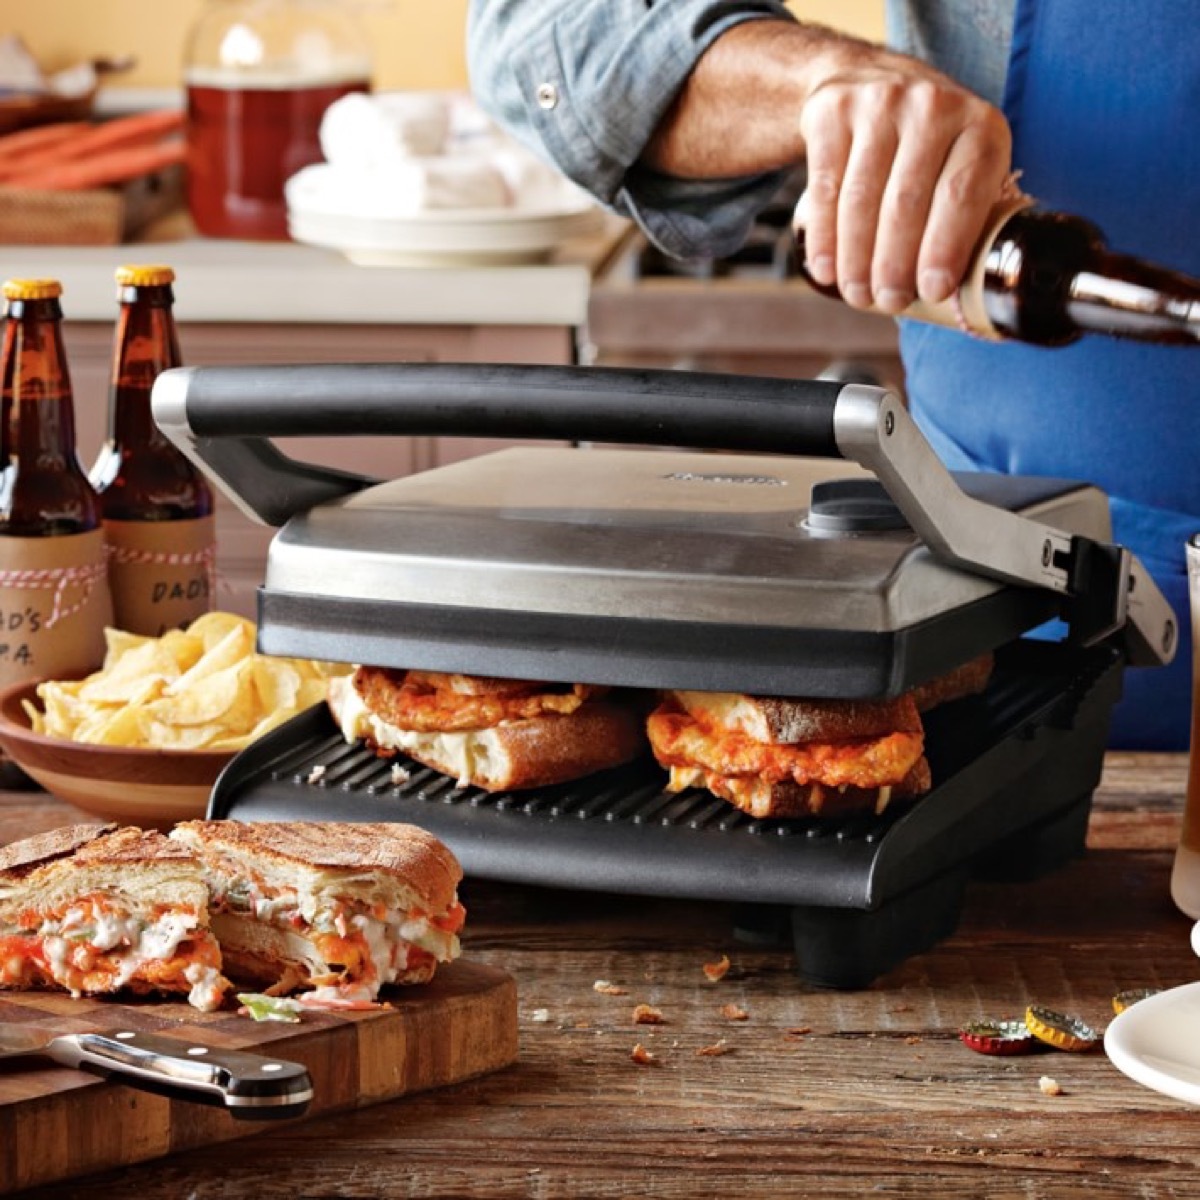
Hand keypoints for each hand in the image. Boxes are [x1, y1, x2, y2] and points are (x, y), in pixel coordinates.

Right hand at [794, 45, 1012, 313]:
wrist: (868, 80)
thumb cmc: (925, 148)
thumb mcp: (959, 165)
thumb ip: (960, 214)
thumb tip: (943, 294)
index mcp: (979, 126)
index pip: (961, 194)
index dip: (945, 248)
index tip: (931, 291)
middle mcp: (932, 105)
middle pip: (906, 202)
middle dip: (893, 264)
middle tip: (887, 301)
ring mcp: (879, 103)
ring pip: (861, 199)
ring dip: (856, 259)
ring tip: (857, 293)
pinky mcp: (833, 112)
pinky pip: (825, 187)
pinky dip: (824, 236)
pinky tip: (826, 269)